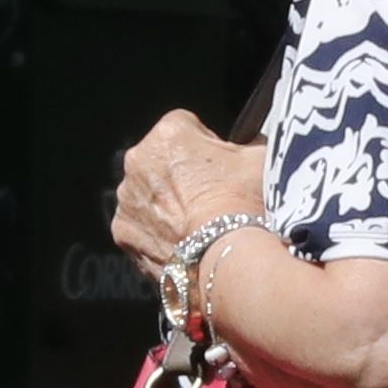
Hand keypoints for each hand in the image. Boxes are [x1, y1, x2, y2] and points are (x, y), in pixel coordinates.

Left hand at [110, 112, 267, 283]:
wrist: (231, 261)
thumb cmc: (248, 206)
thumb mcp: (264, 159)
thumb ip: (252, 143)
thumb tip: (254, 142)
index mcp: (169, 134)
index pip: (187, 127)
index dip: (209, 146)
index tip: (224, 167)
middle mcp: (138, 162)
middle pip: (164, 160)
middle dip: (184, 175)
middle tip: (215, 198)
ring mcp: (127, 200)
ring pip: (150, 194)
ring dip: (170, 204)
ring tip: (202, 224)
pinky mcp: (124, 234)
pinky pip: (142, 226)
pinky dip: (160, 233)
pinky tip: (187, 242)